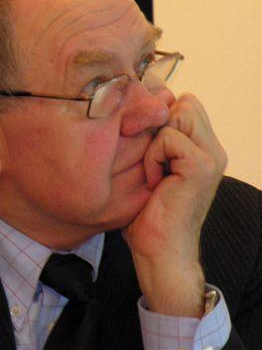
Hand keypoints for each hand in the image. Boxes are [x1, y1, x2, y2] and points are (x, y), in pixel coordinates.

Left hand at [123, 93, 226, 316]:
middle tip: (150, 157)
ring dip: (155, 140)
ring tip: (153, 169)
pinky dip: (153, 157)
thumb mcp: (154, 166)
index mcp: (205, 148)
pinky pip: (167, 137)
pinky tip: (154, 181)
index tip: (146, 144)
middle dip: (159, 123)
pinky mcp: (201, 165)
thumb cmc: (150, 212)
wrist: (160, 251)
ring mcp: (211, 156)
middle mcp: (213, 149)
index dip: (160, 116)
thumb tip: (140, 110)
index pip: (186, 103)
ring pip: (178, 113)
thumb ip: (158, 138)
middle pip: (184, 102)